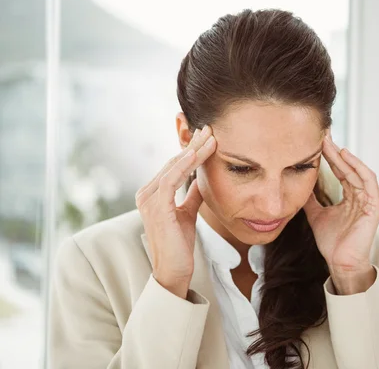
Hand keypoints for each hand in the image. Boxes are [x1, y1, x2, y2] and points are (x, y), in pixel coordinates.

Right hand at [135, 126, 215, 297]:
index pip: (174, 165)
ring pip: (173, 167)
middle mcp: (147, 193)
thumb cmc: (179, 244)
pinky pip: (171, 179)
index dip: (191, 150)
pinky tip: (197, 154)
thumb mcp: (187, 213)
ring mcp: (149, 199)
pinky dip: (185, 165)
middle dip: (193, 144)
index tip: (207, 136)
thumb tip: (201, 179)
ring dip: (193, 151)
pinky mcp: (156, 207)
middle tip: (210, 128)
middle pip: (173, 162)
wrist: (173, 270)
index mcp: (153, 193)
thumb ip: (192, 195)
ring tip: (210, 137)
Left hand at [303, 133, 378, 293]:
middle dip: (336, 152)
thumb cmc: (331, 242)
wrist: (340, 262)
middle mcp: (362, 196)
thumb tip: (299, 184)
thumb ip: (311, 199)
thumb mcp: (316, 214)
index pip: (341, 171)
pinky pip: (368, 181)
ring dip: (345, 157)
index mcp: (351, 197)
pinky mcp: (375, 206)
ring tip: (331, 144)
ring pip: (358, 171)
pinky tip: (346, 157)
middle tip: (323, 136)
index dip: (330, 157)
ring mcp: (370, 200)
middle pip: (349, 168)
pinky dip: (358, 167)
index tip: (318, 142)